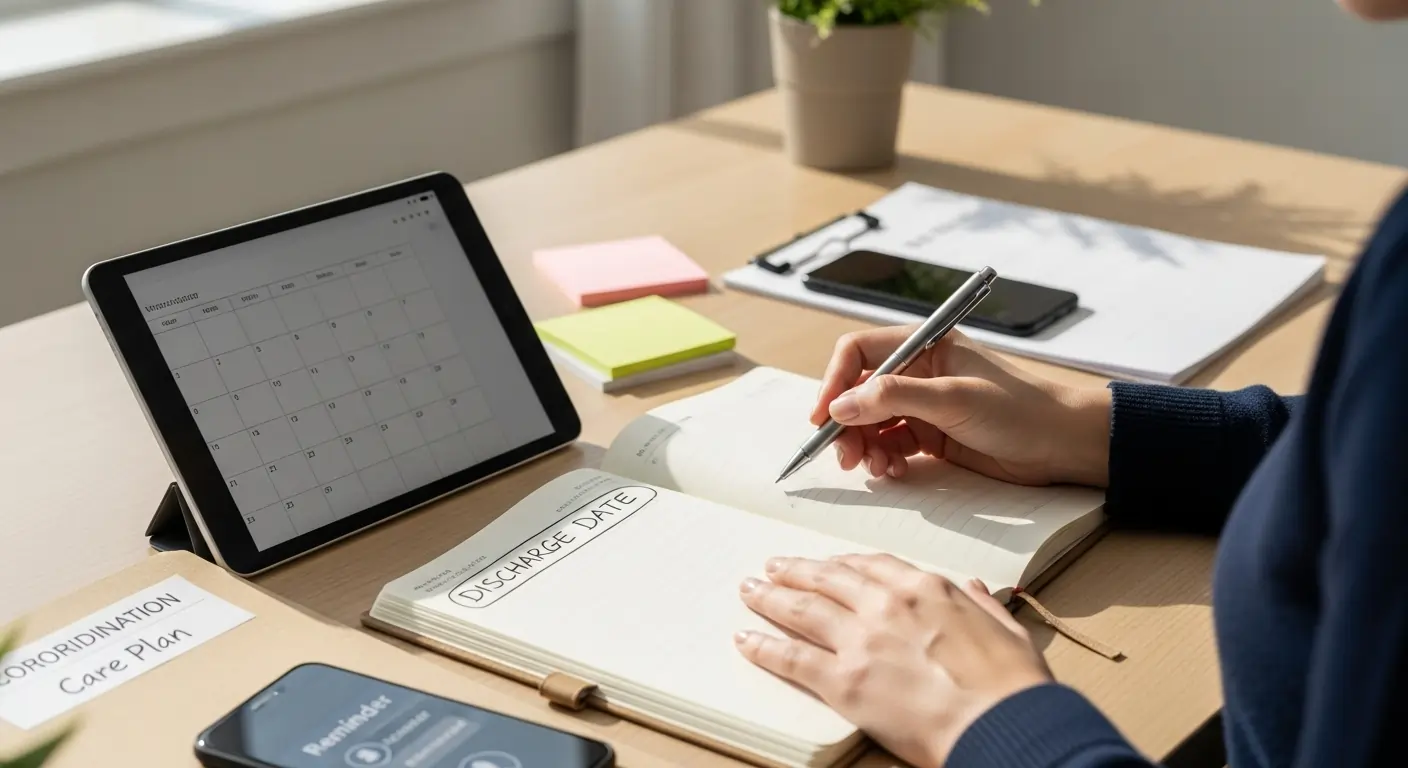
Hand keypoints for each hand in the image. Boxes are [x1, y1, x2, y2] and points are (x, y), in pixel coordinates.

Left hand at [734, 555, 1052, 767]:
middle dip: (795, 571)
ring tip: (750, 591)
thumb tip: (975, 587)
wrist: (1002, 722)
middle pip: (827, 579)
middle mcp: (886, 605)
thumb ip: (984, 603)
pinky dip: (764, 647)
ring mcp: (861, 640)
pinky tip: (746, 640)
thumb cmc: (1011, 685)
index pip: (872, 565)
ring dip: (769, 598)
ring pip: (802, 610)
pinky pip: (792, 657)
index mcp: (926, 588)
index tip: (829, 563)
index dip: (843, 563)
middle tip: (773, 568)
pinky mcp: (845, 680)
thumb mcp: (1007, 628)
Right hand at [812, 326, 1110, 486]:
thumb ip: (895, 398)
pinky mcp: (932, 436)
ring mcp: (924, 406)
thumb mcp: (954, 398)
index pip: (859, 352)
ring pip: (871, 423)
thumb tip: (840, 406)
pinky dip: (884, 460)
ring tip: (874, 468)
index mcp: (924, 346)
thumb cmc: (1021, 409)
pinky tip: (893, 472)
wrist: (1063, 445)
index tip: (824, 416)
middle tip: (845, 455)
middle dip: (846, 424)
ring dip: (864, 446)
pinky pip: (891, 446)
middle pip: (858, 392)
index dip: (835, 381)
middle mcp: (918, 372)